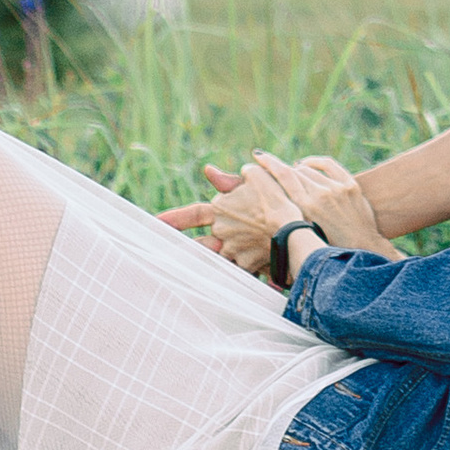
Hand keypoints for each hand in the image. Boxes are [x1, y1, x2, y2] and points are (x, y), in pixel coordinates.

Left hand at [161, 162, 278, 274]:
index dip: (173, 219)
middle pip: (199, 244)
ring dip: (205, 263)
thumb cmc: (279, 198)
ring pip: (215, 259)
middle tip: (160, 257)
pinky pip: (237, 270)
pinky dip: (236, 271)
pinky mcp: (249, 265)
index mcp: (222, 209)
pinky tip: (232, 278)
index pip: (192, 214)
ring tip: (189, 273)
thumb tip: (208, 172)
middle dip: (182, 249)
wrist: (296, 230)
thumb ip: (232, 177)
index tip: (153, 223)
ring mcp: (234, 251)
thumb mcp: (257, 178)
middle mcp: (224, 232)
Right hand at [248, 152, 393, 257]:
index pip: (283, 175)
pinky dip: (315, 162)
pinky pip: (328, 164)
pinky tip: (307, 164)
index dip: (269, 163)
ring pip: (308, 169)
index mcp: (305, 207)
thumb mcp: (304, 233)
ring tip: (292, 176)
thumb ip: (290, 216)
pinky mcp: (349, 184)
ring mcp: (336, 188)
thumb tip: (272, 204)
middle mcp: (320, 194)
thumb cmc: (328, 246)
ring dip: (298, 171)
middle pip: (294, 172)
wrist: (362, 248)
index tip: (258, 155)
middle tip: (271, 168)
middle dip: (281, 170)